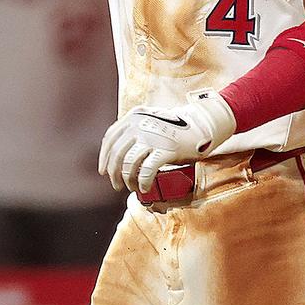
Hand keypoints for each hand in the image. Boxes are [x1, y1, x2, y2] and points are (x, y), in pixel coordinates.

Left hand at [98, 91, 237, 193]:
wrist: (201, 125)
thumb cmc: (175, 127)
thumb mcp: (150, 122)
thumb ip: (134, 131)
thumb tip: (116, 156)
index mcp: (133, 117)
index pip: (110, 139)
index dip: (104, 157)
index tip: (103, 171)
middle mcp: (139, 125)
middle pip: (117, 154)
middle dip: (114, 173)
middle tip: (117, 185)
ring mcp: (152, 137)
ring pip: (129, 164)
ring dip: (128, 180)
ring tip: (133, 187)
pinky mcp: (165, 150)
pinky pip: (146, 171)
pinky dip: (143, 182)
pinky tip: (145, 187)